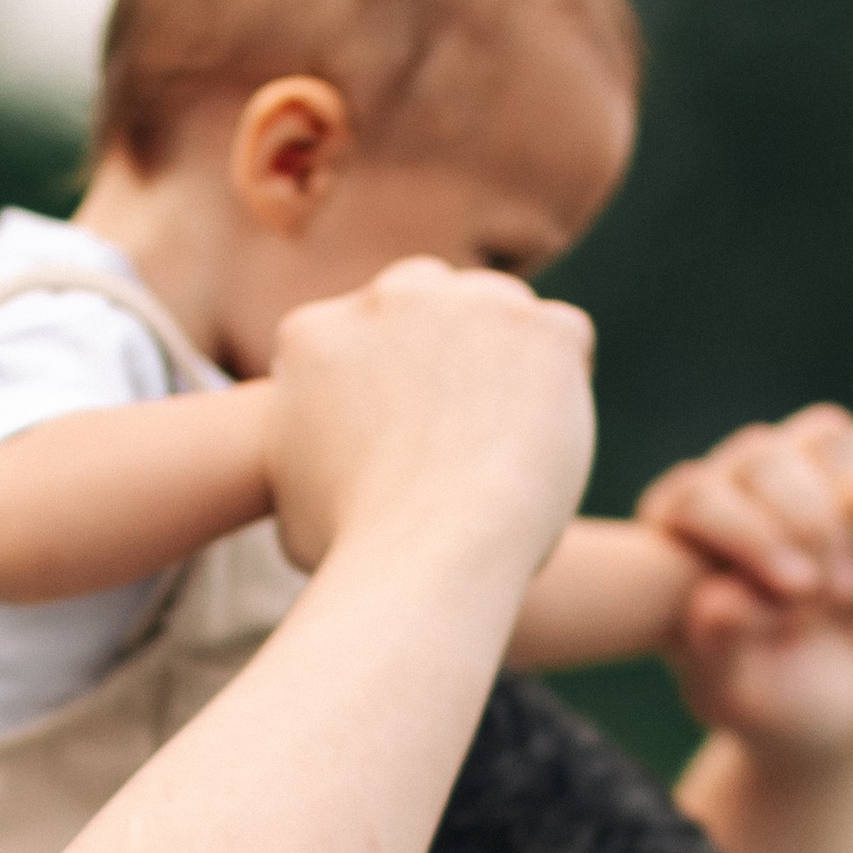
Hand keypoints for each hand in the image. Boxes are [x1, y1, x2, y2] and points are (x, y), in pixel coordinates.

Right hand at [266, 259, 595, 591]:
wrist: (426, 557)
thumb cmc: (353, 549)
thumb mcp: (288, 495)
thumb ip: (299, 450)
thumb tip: (312, 460)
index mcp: (315, 333)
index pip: (359, 329)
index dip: (388, 372)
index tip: (407, 419)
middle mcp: (389, 297)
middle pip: (428, 296)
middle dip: (445, 342)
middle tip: (463, 414)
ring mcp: (469, 304)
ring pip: (499, 308)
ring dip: (506, 354)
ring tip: (508, 432)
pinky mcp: (540, 329)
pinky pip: (564, 337)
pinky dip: (564, 377)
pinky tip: (547, 432)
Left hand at [644, 407, 852, 766]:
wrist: (848, 717)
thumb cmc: (771, 707)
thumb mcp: (736, 697)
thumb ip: (718, 649)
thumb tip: (720, 598)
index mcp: (677, 539)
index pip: (697, 498)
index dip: (752, 536)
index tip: (799, 593)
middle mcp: (732, 491)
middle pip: (765, 457)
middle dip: (810, 526)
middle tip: (833, 596)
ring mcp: (801, 476)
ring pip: (826, 436)